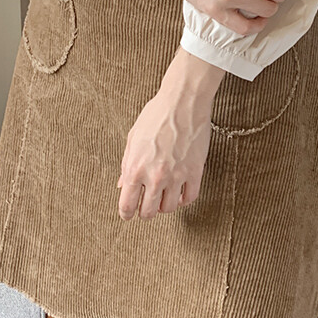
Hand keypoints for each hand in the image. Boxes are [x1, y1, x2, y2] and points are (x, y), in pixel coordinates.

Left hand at [117, 49, 224, 219]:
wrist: (183, 102)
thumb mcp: (133, 138)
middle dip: (145, 213)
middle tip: (146, 208)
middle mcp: (155, 176)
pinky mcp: (195, 172)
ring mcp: (177, 176)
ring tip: (164, 198)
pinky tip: (180, 193)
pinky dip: (184, 199)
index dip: (126, 214)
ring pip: (170, 208)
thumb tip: (122, 184)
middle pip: (149, 212)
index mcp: (135, 168)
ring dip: (165, 206)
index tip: (128, 214)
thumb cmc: (156, 115)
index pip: (127, 205)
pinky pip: (190, 197)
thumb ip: (126, 164)